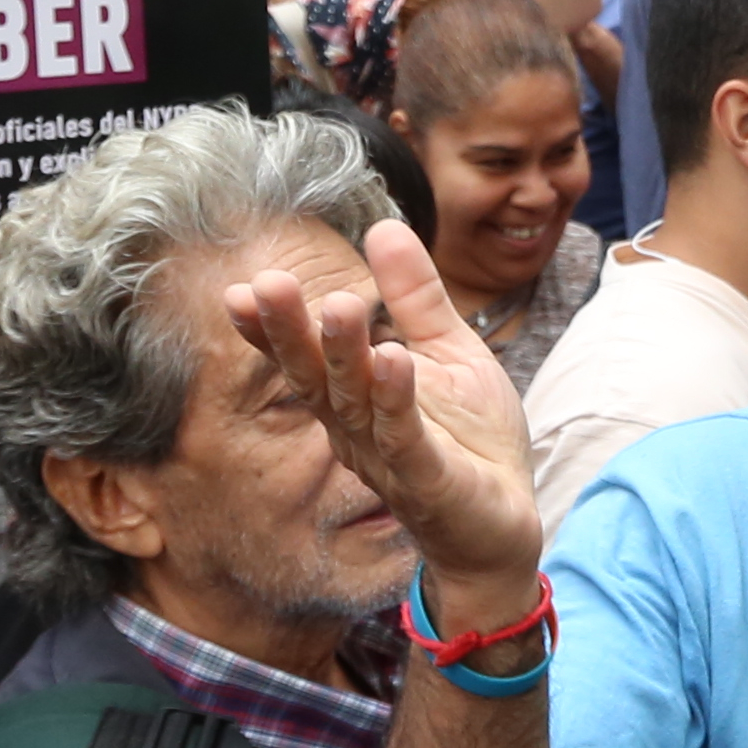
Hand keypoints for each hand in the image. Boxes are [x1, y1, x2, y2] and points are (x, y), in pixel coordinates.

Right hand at [228, 217, 540, 612]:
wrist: (505, 523)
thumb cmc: (470, 440)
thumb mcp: (446, 351)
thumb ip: (414, 296)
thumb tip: (383, 225)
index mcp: (354, 399)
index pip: (303, 360)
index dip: (271, 328)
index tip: (241, 288)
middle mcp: (358, 431)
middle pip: (314, 379)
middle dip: (290, 333)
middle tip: (268, 283)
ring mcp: (390, 458)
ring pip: (356, 404)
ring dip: (345, 356)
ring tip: (339, 306)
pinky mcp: (429, 480)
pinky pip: (407, 439)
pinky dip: (397, 400)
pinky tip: (395, 360)